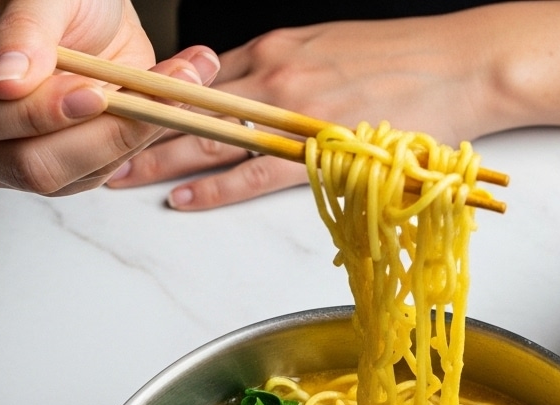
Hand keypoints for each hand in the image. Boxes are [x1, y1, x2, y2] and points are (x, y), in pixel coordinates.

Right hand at [0, 0, 220, 195]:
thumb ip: (23, 33)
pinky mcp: (74, 168)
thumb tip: (6, 82)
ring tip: (184, 81)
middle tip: (154, 93)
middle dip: (101, 133)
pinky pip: (113, 166)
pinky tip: (180, 96)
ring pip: (82, 174)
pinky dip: (152, 131)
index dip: (36, 114)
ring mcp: (26, 159)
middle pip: (34, 165)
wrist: (87, 7)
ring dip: (139, 131)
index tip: (94, 93)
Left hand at [107, 13, 508, 209]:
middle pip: (190, 101)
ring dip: (159, 157)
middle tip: (95, 143)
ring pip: (211, 134)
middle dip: (137, 125)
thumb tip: (265, 103)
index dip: (157, 96)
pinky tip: (183, 199)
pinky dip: (214, 186)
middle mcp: (277, 73)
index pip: (203, 77)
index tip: (121, 110)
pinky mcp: (323, 146)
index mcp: (278, 49)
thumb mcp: (337, 53)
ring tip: (118, 175)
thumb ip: (294, 75)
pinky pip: (255, 170)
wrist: (464, 65)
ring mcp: (297, 108)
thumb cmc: (409, 63)